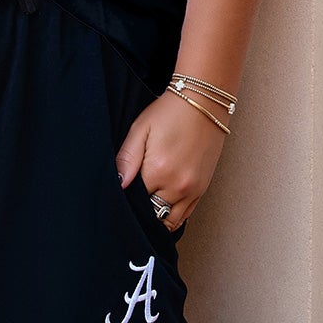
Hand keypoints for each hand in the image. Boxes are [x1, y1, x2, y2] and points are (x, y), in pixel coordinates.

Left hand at [114, 87, 227, 230]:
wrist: (203, 102)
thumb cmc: (170, 112)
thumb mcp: (140, 129)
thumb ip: (127, 158)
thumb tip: (119, 184)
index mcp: (158, 171)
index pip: (136, 201)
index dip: (127, 198)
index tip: (124, 190)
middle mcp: (177, 185)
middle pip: (152, 214)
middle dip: (142, 210)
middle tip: (134, 198)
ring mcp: (192, 189)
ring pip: (169, 221)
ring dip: (157, 215)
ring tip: (149, 203)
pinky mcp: (202, 188)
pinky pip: (185, 215)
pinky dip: (173, 215)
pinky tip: (163, 205)